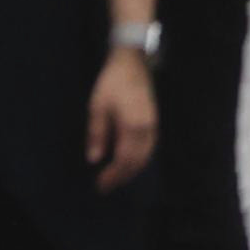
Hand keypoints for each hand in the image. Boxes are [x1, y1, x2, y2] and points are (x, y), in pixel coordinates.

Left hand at [88, 47, 157, 186]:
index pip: (123, 159)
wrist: (132, 62)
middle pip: (137, 161)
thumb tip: (94, 159)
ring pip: (146, 156)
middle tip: (106, 186)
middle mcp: (147, 129)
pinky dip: (140, 159)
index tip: (100, 185)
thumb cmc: (112, 83)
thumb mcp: (98, 107)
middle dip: (122, 176)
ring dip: (132, 170)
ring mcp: (153, 124)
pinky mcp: (154, 120)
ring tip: (116, 178)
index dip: (112, 175)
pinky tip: (130, 161)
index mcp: (132, 126)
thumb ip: (97, 134)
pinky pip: (150, 147)